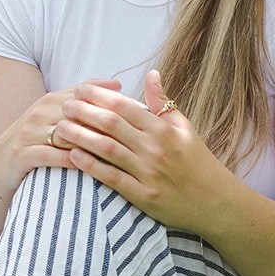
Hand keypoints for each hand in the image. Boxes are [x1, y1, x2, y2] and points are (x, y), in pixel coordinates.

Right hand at [3, 78, 122, 191]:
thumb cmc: (37, 139)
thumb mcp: (57, 113)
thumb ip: (84, 99)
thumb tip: (118, 83)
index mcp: (52, 99)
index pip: (86, 94)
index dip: (111, 102)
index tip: (137, 110)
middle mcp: (40, 111)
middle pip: (79, 113)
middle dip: (106, 123)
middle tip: (133, 134)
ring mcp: (30, 132)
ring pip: (66, 134)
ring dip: (91, 143)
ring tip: (118, 153)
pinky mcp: (22, 154)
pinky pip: (50, 155)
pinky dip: (70, 160)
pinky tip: (89, 166)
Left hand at [51, 69, 234, 233]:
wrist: (215, 201)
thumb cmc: (198, 162)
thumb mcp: (185, 128)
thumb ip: (164, 103)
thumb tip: (152, 74)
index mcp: (163, 129)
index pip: (124, 106)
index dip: (98, 96)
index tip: (80, 90)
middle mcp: (154, 148)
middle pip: (111, 124)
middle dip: (83, 112)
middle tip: (64, 106)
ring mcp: (148, 172)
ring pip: (106, 149)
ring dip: (80, 136)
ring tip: (59, 128)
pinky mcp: (143, 196)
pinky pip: (111, 178)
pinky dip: (90, 166)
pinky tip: (72, 157)